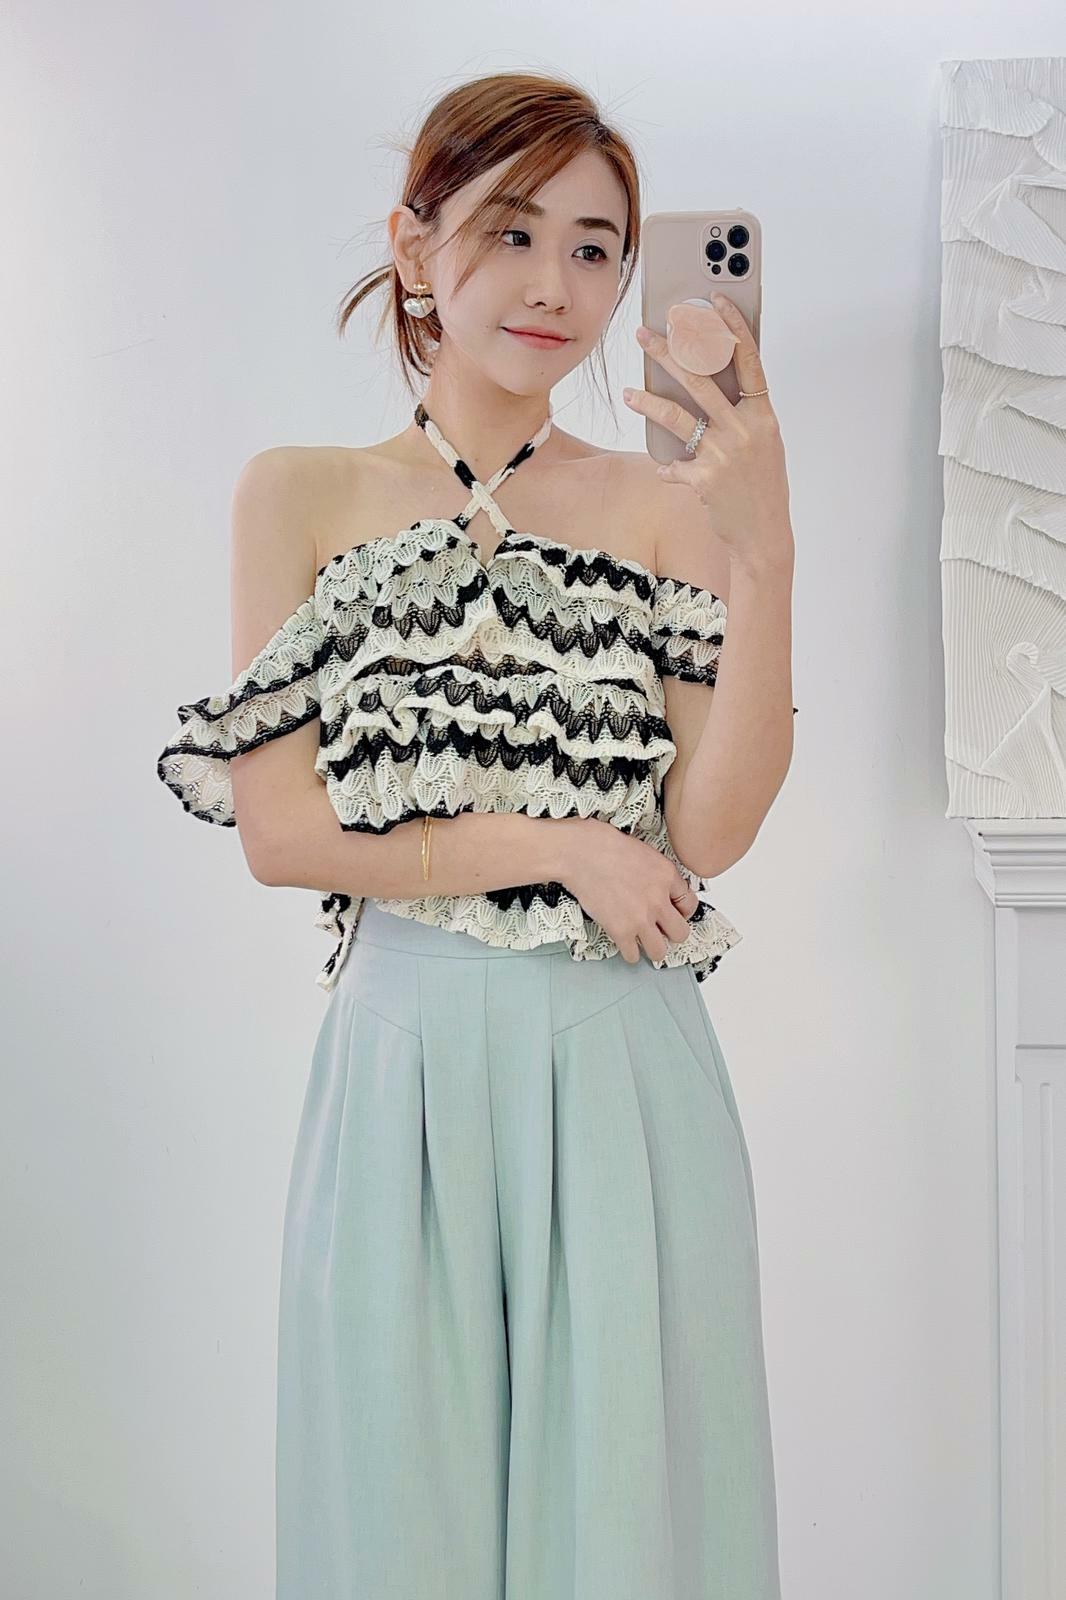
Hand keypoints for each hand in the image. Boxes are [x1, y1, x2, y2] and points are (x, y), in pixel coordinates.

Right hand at [554, 818, 700, 966]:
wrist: (580, 853)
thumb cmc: (604, 846)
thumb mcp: (644, 852)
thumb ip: (658, 874)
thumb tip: (661, 889)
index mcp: (667, 876)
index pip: (690, 905)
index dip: (681, 912)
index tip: (673, 914)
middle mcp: (659, 900)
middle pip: (681, 933)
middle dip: (670, 933)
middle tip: (660, 930)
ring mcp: (641, 918)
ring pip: (660, 951)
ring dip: (652, 948)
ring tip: (643, 941)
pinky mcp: (621, 930)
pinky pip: (633, 955)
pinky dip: (629, 953)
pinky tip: (625, 944)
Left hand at [625, 294, 792, 571]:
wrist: (763, 533)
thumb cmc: (762, 486)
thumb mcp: (763, 443)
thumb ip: (742, 415)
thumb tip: (708, 387)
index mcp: (763, 414)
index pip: (748, 359)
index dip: (732, 327)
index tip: (712, 300)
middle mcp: (744, 429)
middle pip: (701, 379)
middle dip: (669, 353)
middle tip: (646, 335)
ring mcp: (724, 453)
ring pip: (678, 416)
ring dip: (648, 402)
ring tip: (629, 393)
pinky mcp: (704, 478)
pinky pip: (674, 464)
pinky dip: (667, 466)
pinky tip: (663, 468)